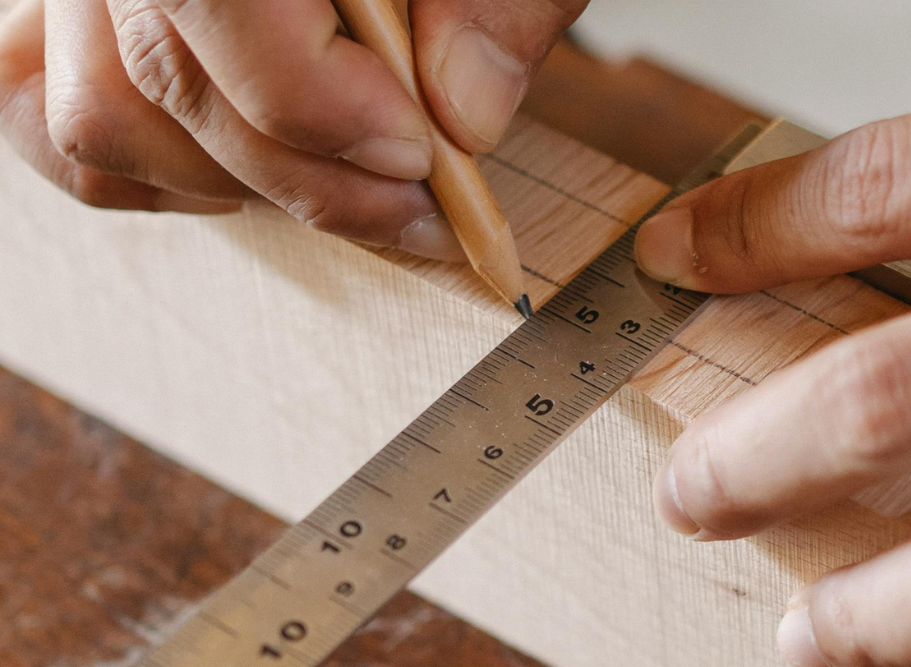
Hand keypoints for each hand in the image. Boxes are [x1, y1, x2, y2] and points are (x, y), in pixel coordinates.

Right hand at [0, 0, 583, 259]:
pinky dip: (176, 179)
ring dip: (247, 184)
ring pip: (107, 119)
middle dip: (311, 175)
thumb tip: (466, 112)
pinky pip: (73, 134)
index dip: (320, 104)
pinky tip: (279, 171)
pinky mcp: (71, 28)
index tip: (422, 156)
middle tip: (426, 209)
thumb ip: (497, 5)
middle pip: (166, 77)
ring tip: (362, 186)